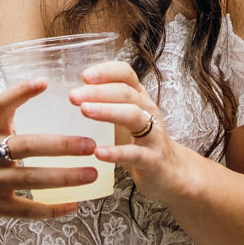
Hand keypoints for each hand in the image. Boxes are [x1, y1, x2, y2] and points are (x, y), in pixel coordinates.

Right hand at [0, 79, 98, 225]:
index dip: (22, 92)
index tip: (45, 82)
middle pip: (27, 146)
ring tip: (91, 174)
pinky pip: (27, 209)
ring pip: (31, 179)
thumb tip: (52, 105)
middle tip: (90, 145)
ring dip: (64, 177)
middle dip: (61, 146)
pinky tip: (73, 204)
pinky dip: (52, 209)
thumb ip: (10, 123)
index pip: (2, 105)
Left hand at [73, 60, 190, 202]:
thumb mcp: (126, 117)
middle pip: (126, 93)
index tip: (84, 75)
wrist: (170, 172)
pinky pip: (135, 153)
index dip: (106, 71)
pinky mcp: (152, 159)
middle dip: (99, 91)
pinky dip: (116, 152)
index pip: (126, 74)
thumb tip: (72, 90)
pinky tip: (97, 152)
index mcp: (139, 98)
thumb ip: (107, 102)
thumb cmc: (141, 142)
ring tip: (84, 111)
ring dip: (107, 111)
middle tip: (74, 96)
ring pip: (133, 116)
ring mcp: (153, 135)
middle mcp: (148, 111)